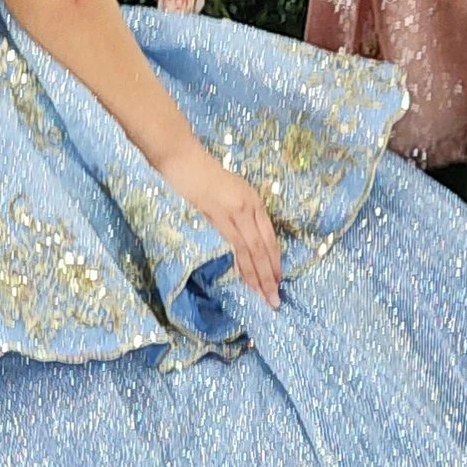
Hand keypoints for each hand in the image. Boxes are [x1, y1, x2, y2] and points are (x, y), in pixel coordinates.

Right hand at [162, 143, 280, 309]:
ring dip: (258, 276)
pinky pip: (236, 246)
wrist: (188, 165)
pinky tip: (247, 279)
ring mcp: (235, 215)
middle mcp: (250, 210)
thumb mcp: (232, 192)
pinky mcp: (220, 219)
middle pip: (263, 249)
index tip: (278, 282)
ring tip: (265, 296)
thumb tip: (246, 238)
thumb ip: (241, 212)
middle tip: (274, 300)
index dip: (275, 262)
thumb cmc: (207, 177)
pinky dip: (242, 265)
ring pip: (252, 251)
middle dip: (269, 276)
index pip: (269, 240)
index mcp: (254, 204)